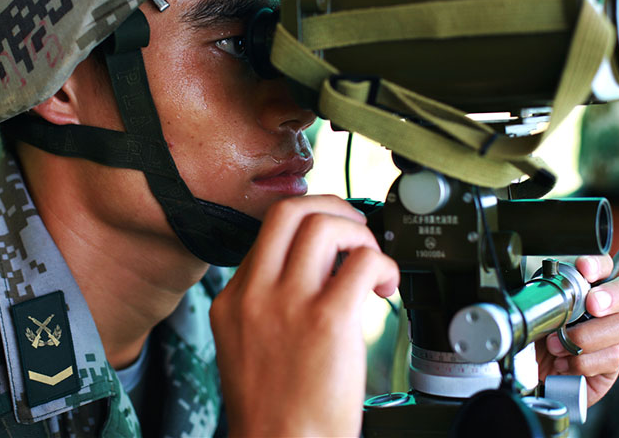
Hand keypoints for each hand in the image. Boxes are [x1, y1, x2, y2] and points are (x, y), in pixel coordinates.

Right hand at [210, 195, 399, 436]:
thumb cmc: (274, 410)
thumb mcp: (245, 345)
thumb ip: (266, 302)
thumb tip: (311, 270)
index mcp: (234, 299)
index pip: (267, 231)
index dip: (307, 223)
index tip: (330, 236)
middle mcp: (255, 294)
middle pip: (288, 211)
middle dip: (331, 207)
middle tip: (354, 230)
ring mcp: (288, 304)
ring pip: (324, 225)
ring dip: (359, 233)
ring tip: (370, 262)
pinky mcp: (327, 321)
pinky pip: (362, 263)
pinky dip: (382, 265)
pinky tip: (384, 288)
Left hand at [535, 255, 618, 406]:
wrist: (527, 376)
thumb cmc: (532, 338)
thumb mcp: (529, 313)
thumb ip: (538, 297)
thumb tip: (536, 290)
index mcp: (583, 288)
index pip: (604, 266)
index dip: (598, 264)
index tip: (583, 269)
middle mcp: (604, 309)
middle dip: (614, 294)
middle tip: (593, 304)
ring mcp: (612, 336)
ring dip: (586, 335)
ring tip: (555, 344)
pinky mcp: (612, 364)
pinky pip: (612, 357)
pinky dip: (584, 361)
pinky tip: (564, 364)